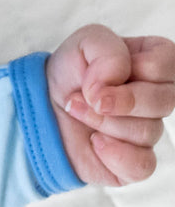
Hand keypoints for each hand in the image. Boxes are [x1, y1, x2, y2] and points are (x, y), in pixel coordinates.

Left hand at [46, 24, 174, 185]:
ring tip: (79, 110)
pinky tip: (94, 140)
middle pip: (163, 101)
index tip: (100, 67)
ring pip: (147, 131)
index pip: (166, 63)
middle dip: (115, 98)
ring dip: (101, 120)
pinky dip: (111, 152)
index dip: (131, 66)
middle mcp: (159, 98)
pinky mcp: (138, 162)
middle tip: (86, 94)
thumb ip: (108, 51)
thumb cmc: (71, 71)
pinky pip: (142, 164)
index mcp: (155, 62)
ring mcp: (151, 131)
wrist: (45, 103)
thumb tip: (115, 83)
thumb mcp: (84, 42)